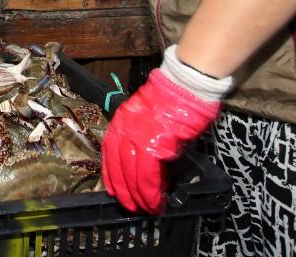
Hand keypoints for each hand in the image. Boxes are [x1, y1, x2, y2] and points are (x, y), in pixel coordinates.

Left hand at [101, 69, 219, 213]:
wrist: (186, 85)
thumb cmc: (173, 100)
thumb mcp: (150, 119)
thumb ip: (144, 139)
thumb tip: (148, 165)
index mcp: (121, 121)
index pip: (109, 152)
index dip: (111, 174)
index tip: (113, 190)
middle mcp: (124, 129)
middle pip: (118, 166)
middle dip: (123, 190)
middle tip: (130, 207)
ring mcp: (137, 136)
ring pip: (131, 174)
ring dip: (138, 196)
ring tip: (146, 209)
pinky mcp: (154, 144)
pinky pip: (147, 174)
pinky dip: (150, 191)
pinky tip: (155, 201)